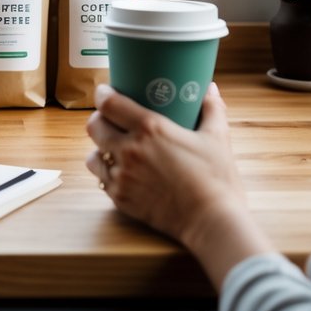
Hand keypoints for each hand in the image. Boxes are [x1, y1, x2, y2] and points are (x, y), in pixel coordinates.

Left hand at [86, 82, 272, 288]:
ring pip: (93, 154)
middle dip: (99, 119)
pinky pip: (102, 179)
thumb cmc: (216, 179)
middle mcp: (129, 150)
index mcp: (150, 129)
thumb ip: (212, 109)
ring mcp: (122, 176)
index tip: (105, 92)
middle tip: (111, 120)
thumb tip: (210, 89)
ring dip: (101, 148)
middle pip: (94, 126)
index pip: (109, 104)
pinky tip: (122, 171)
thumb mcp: (217, 138)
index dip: (102, 95)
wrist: (212, 222)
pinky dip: (108, 173)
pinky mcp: (120, 198)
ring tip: (115, 148)